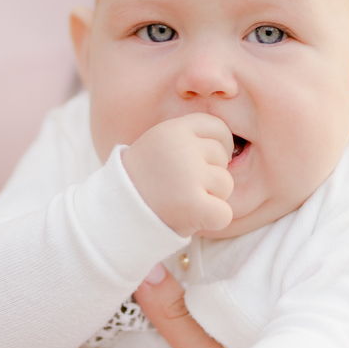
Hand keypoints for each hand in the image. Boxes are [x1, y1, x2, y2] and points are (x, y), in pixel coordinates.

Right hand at [121, 113, 233, 236]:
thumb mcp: (160, 144)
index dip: (218, 145)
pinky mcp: (193, 204)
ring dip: (211, 196)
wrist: (116, 210)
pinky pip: (224, 213)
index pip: (218, 127)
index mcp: (173, 129)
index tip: (204, 160)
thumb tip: (232, 145)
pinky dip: (212, 219)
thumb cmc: (144, 179)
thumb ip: (190, 139)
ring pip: (227, 185)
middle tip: (182, 185)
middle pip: (223, 157)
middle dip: (211, 173)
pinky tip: (190, 217)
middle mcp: (182, 148)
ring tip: (182, 199)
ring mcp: (189, 175)